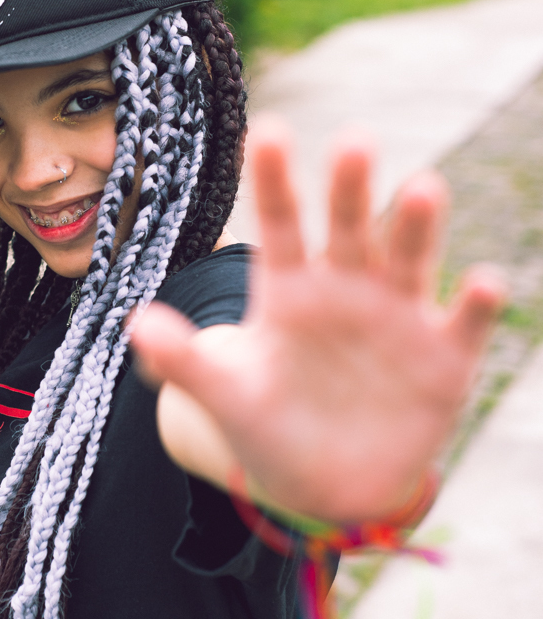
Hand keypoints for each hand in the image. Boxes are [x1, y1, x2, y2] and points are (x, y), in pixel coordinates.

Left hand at [129, 121, 504, 523]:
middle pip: (349, 227)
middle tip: (354, 141)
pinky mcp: (444, 359)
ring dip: (417, 227)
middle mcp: (347, 287)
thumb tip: (134, 325)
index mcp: (290, 286)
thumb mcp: (225, 395)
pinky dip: (475, 305)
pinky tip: (484, 283)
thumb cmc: (268, 426)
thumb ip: (185, 360)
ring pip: (409, 259)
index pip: (280, 222)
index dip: (274, 179)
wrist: (325, 489)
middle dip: (351, 188)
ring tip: (422, 189)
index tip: (267, 129)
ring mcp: (398, 318)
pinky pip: (462, 325)